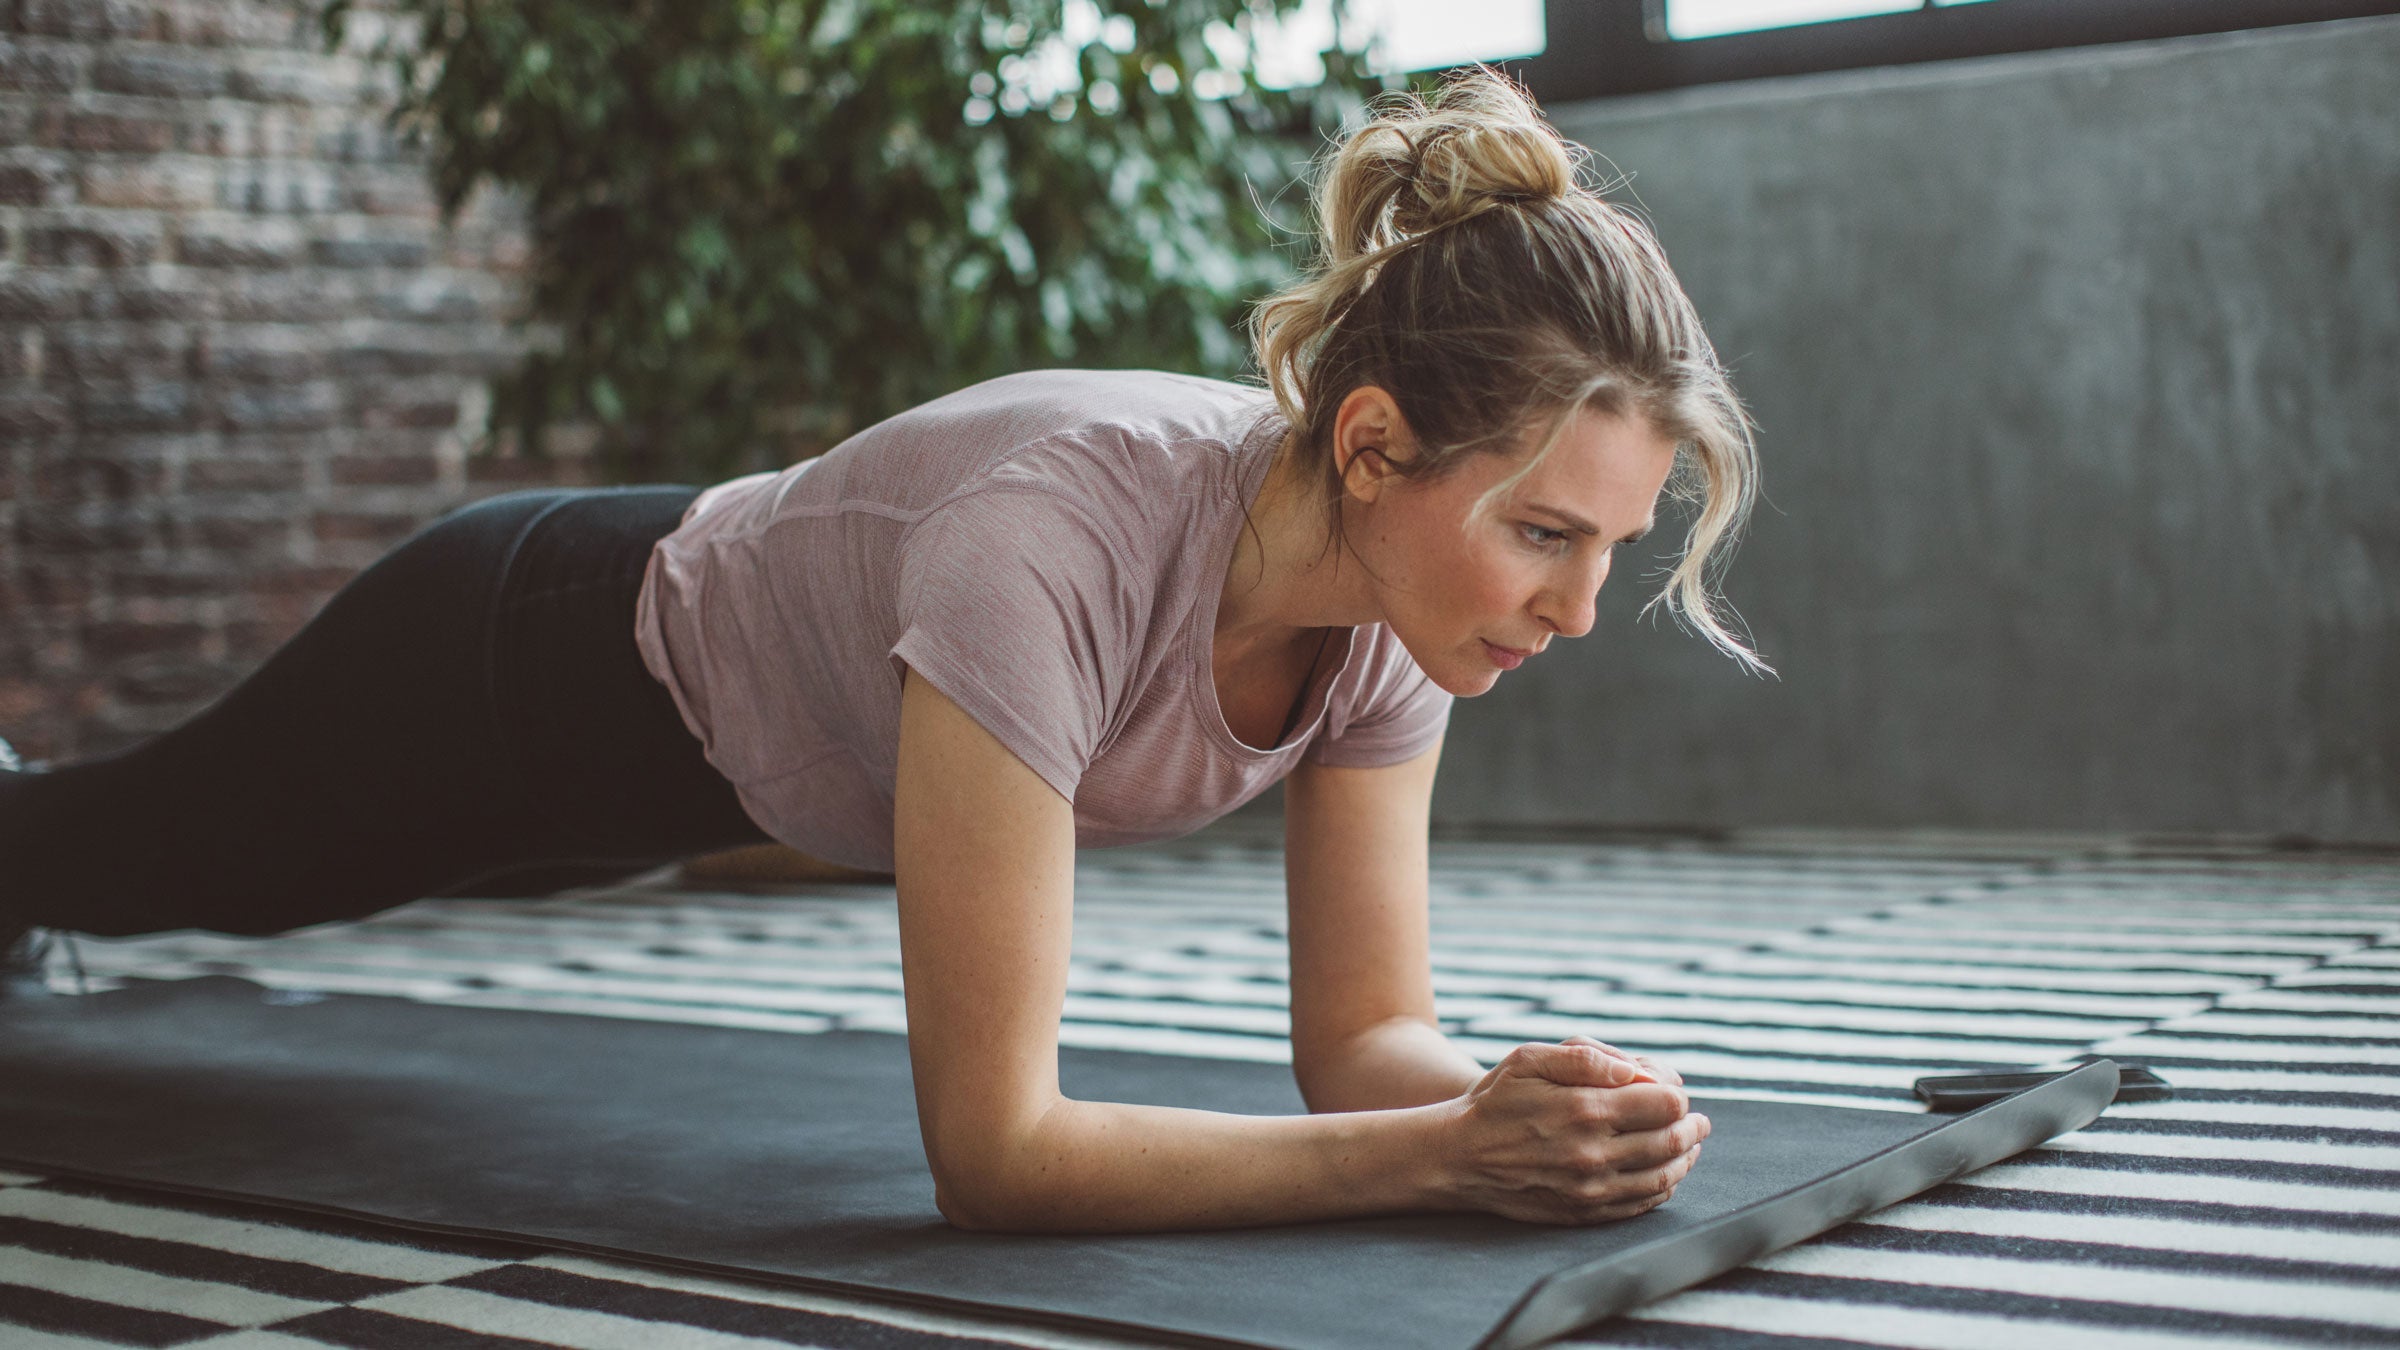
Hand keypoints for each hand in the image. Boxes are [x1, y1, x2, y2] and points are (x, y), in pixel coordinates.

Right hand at [1435, 1039, 1708, 1224]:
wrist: (1458, 1157)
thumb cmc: (1495, 1101)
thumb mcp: (1530, 1059)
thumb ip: (1585, 1056)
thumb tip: (1637, 1069)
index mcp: (1585, 1108)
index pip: (1665, 1104)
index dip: (1678, 1095)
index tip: (1675, 1091)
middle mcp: (1593, 1152)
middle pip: (1671, 1141)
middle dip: (1692, 1128)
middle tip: (1698, 1122)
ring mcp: (1590, 1188)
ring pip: (1662, 1176)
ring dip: (1685, 1159)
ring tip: (1689, 1146)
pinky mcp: (1584, 1213)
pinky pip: (1640, 1205)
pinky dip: (1662, 1188)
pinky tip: (1664, 1174)